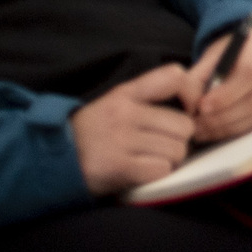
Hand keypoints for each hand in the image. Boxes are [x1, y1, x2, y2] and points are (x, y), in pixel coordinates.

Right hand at [71, 64, 195, 195]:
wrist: (52, 160)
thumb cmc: (93, 132)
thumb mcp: (117, 102)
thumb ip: (153, 92)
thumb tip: (200, 80)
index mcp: (125, 93)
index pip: (174, 77)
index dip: (192, 93)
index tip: (187, 109)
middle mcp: (124, 114)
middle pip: (184, 125)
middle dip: (179, 140)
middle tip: (162, 145)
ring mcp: (120, 141)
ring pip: (176, 150)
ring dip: (169, 160)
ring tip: (149, 159)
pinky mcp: (117, 167)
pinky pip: (161, 170)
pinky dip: (157, 174)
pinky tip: (142, 172)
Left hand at [180, 25, 251, 142]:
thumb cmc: (238, 53)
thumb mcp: (218, 53)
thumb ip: (199, 75)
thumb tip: (188, 103)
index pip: (249, 73)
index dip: (226, 94)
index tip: (203, 106)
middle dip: (222, 116)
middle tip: (196, 125)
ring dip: (227, 127)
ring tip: (203, 130)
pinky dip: (238, 130)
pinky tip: (219, 130)